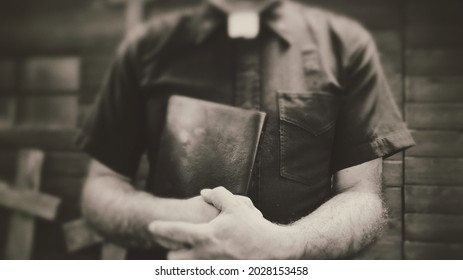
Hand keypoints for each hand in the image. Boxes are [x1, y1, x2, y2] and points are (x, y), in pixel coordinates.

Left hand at [148, 187, 299, 258]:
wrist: (274, 251)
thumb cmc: (255, 228)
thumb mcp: (237, 206)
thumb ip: (218, 195)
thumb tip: (204, 193)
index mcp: (207, 236)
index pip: (176, 232)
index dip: (160, 228)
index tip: (151, 226)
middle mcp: (205, 255)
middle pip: (173, 259)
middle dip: (170, 251)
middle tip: (173, 245)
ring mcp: (212, 268)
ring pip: (186, 268)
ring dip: (184, 260)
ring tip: (189, 252)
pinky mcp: (220, 273)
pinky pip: (201, 271)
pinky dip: (199, 265)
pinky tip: (209, 256)